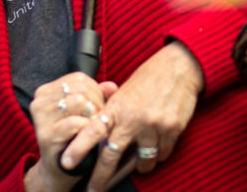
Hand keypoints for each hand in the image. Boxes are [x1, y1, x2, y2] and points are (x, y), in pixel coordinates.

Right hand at [26, 72, 117, 191]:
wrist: (59, 167)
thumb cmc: (72, 136)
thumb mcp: (84, 112)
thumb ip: (97, 95)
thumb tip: (112, 87)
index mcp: (45, 91)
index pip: (79, 79)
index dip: (95, 92)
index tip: (97, 107)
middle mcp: (39, 101)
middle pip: (81, 90)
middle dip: (97, 105)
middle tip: (98, 120)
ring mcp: (41, 118)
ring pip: (80, 102)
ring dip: (94, 116)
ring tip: (94, 127)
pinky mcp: (46, 135)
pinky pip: (77, 123)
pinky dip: (89, 129)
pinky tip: (89, 137)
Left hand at [64, 42, 203, 191]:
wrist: (180, 67)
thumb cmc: (150, 76)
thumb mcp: (125, 91)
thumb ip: (114, 112)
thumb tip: (102, 133)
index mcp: (117, 107)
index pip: (92, 130)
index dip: (78, 148)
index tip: (66, 163)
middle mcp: (132, 118)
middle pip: (112, 155)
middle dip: (101, 177)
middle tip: (93, 191)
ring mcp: (153, 126)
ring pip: (143, 162)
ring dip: (141, 166)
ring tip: (140, 163)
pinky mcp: (172, 130)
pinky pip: (163, 154)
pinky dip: (159, 154)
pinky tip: (158, 145)